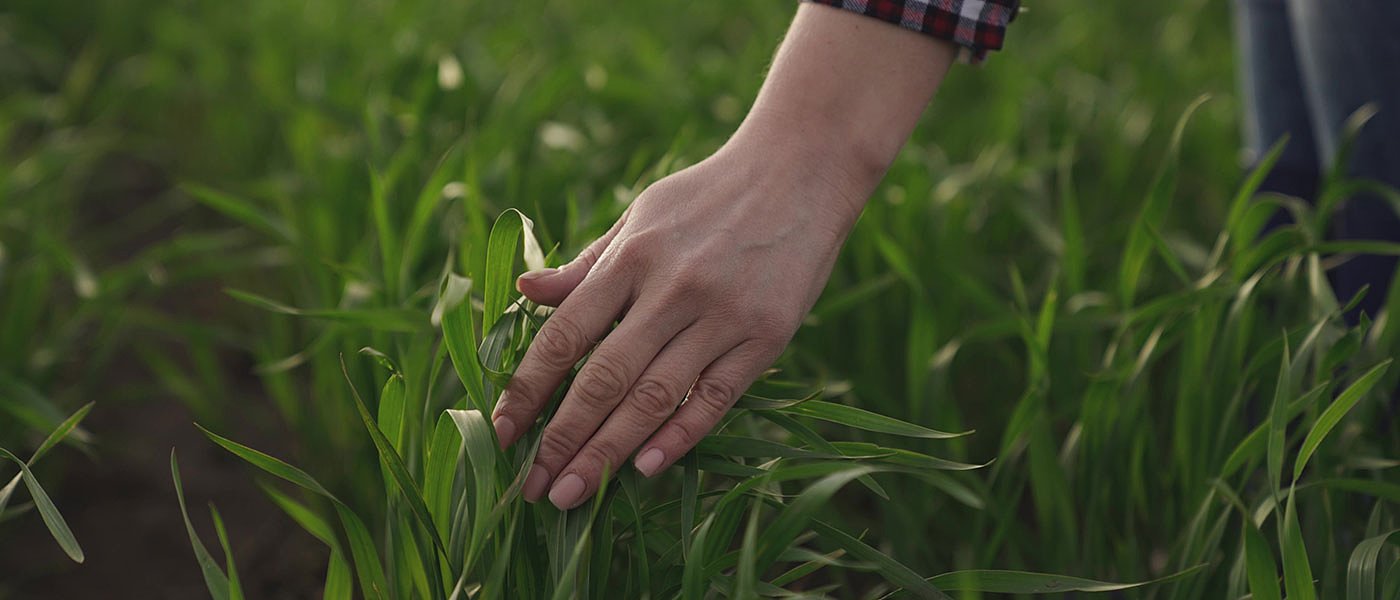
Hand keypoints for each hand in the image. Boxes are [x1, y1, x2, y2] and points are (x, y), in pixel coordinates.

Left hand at [493, 141, 866, 509]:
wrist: (803, 171)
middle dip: (562, 439)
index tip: (500, 434)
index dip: (527, 389)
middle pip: (604, 377)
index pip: (564, 335)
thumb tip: (525, 291)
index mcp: (632, 256)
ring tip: (573, 495)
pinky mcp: (766, 336)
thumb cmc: (710, 196)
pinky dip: (680, 436)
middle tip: (532, 489)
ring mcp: (722, 315)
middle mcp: (672, 288)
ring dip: (608, 452)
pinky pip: (716, 397)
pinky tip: (645, 469)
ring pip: (654, 397)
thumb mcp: (641, 215)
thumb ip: (587, 263)